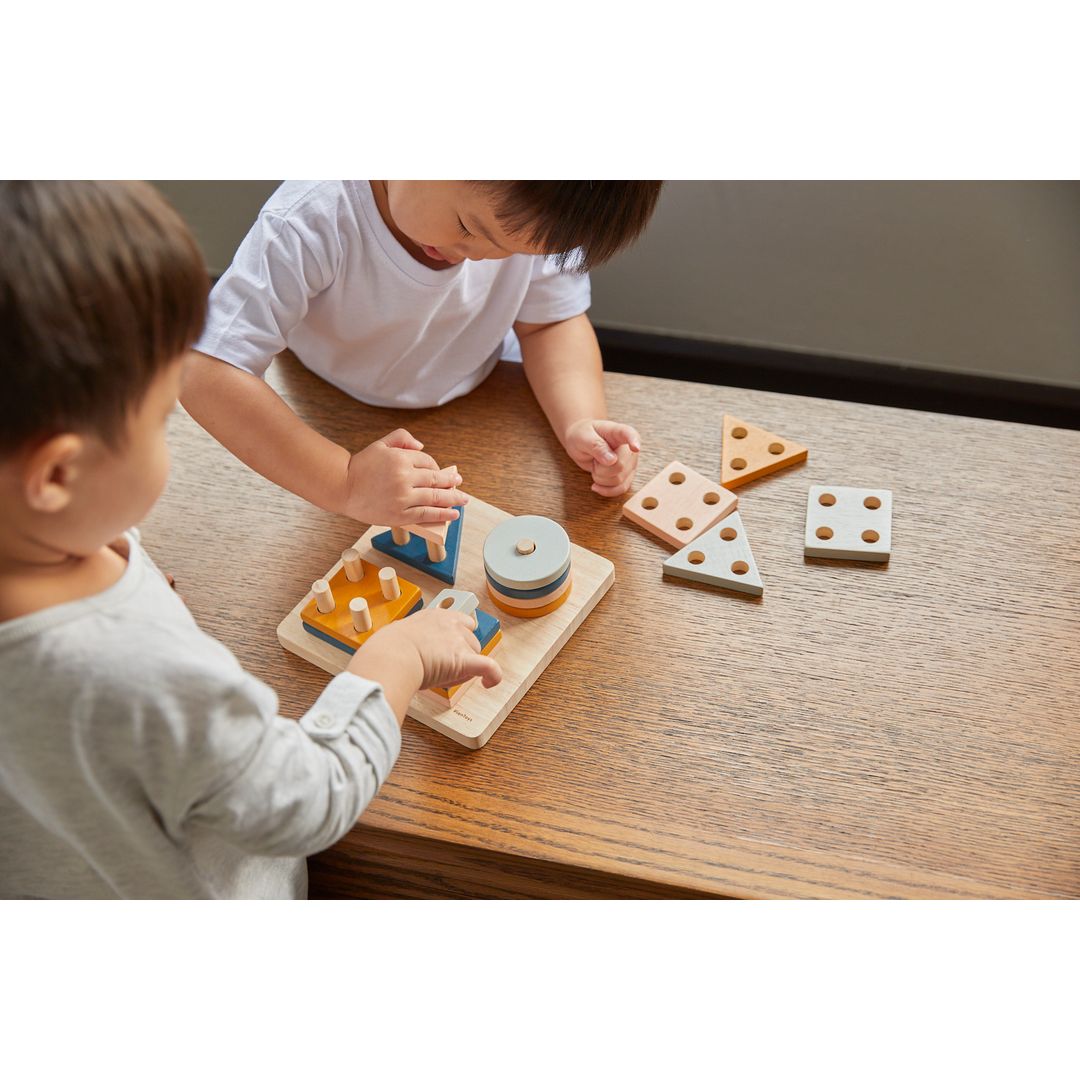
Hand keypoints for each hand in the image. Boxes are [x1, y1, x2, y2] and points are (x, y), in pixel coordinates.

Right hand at [341, 429, 466, 524]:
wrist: (342, 487)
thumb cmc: (360, 466)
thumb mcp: (381, 444)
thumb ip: (402, 438)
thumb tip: (422, 447)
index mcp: (400, 458)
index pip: (427, 461)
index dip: (436, 467)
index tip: (441, 472)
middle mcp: (404, 477)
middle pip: (435, 479)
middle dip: (451, 481)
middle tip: (459, 482)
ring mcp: (403, 497)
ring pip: (435, 497)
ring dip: (453, 499)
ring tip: (463, 500)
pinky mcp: (400, 514)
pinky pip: (426, 514)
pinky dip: (442, 514)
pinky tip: (453, 514)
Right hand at [347, 608, 502, 718]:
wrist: (390, 656)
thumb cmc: (386, 649)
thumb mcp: (397, 635)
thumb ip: (406, 641)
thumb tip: (398, 652)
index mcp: (435, 615)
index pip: (459, 621)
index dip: (457, 637)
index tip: (449, 648)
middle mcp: (451, 624)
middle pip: (470, 639)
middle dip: (461, 654)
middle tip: (443, 668)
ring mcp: (459, 641)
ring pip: (475, 654)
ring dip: (466, 667)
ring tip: (445, 677)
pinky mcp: (464, 660)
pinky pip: (489, 667)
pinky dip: (493, 676)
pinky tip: (489, 683)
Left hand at [563, 419, 640, 496]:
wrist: (583, 443)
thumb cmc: (584, 436)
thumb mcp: (583, 437)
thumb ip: (596, 446)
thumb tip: (612, 460)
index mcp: (619, 432)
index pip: (630, 434)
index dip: (634, 441)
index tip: (635, 448)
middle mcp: (629, 448)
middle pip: (620, 466)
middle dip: (601, 468)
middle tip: (594, 459)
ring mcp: (630, 463)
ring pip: (619, 480)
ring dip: (601, 478)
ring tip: (596, 465)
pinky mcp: (627, 476)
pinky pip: (621, 489)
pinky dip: (606, 490)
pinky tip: (596, 485)